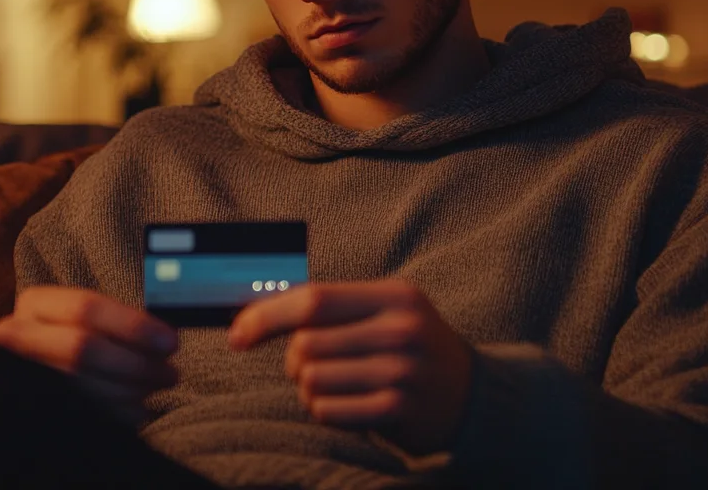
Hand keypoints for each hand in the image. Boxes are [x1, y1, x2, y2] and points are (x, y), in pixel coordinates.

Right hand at [0, 286, 179, 420]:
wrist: (37, 367)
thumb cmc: (76, 337)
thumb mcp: (90, 320)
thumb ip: (120, 322)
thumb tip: (165, 338)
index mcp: (36, 303)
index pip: (86, 308)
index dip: (133, 325)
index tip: (170, 342)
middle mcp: (19, 336)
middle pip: (83, 349)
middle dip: (135, 363)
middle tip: (170, 372)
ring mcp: (24, 373)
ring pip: (84, 386)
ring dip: (132, 390)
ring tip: (157, 386)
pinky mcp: (35, 406)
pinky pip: (85, 414)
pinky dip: (119, 413)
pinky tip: (137, 407)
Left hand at [228, 280, 472, 454]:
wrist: (470, 396)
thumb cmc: (409, 349)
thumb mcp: (385, 313)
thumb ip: (330, 308)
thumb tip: (254, 315)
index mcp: (394, 295)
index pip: (314, 299)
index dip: (266, 316)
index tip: (237, 336)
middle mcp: (401, 329)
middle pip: (306, 344)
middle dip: (295, 361)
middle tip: (314, 368)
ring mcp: (403, 371)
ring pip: (311, 380)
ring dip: (310, 389)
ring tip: (339, 388)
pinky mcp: (398, 410)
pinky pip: (326, 411)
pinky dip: (325, 412)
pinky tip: (350, 408)